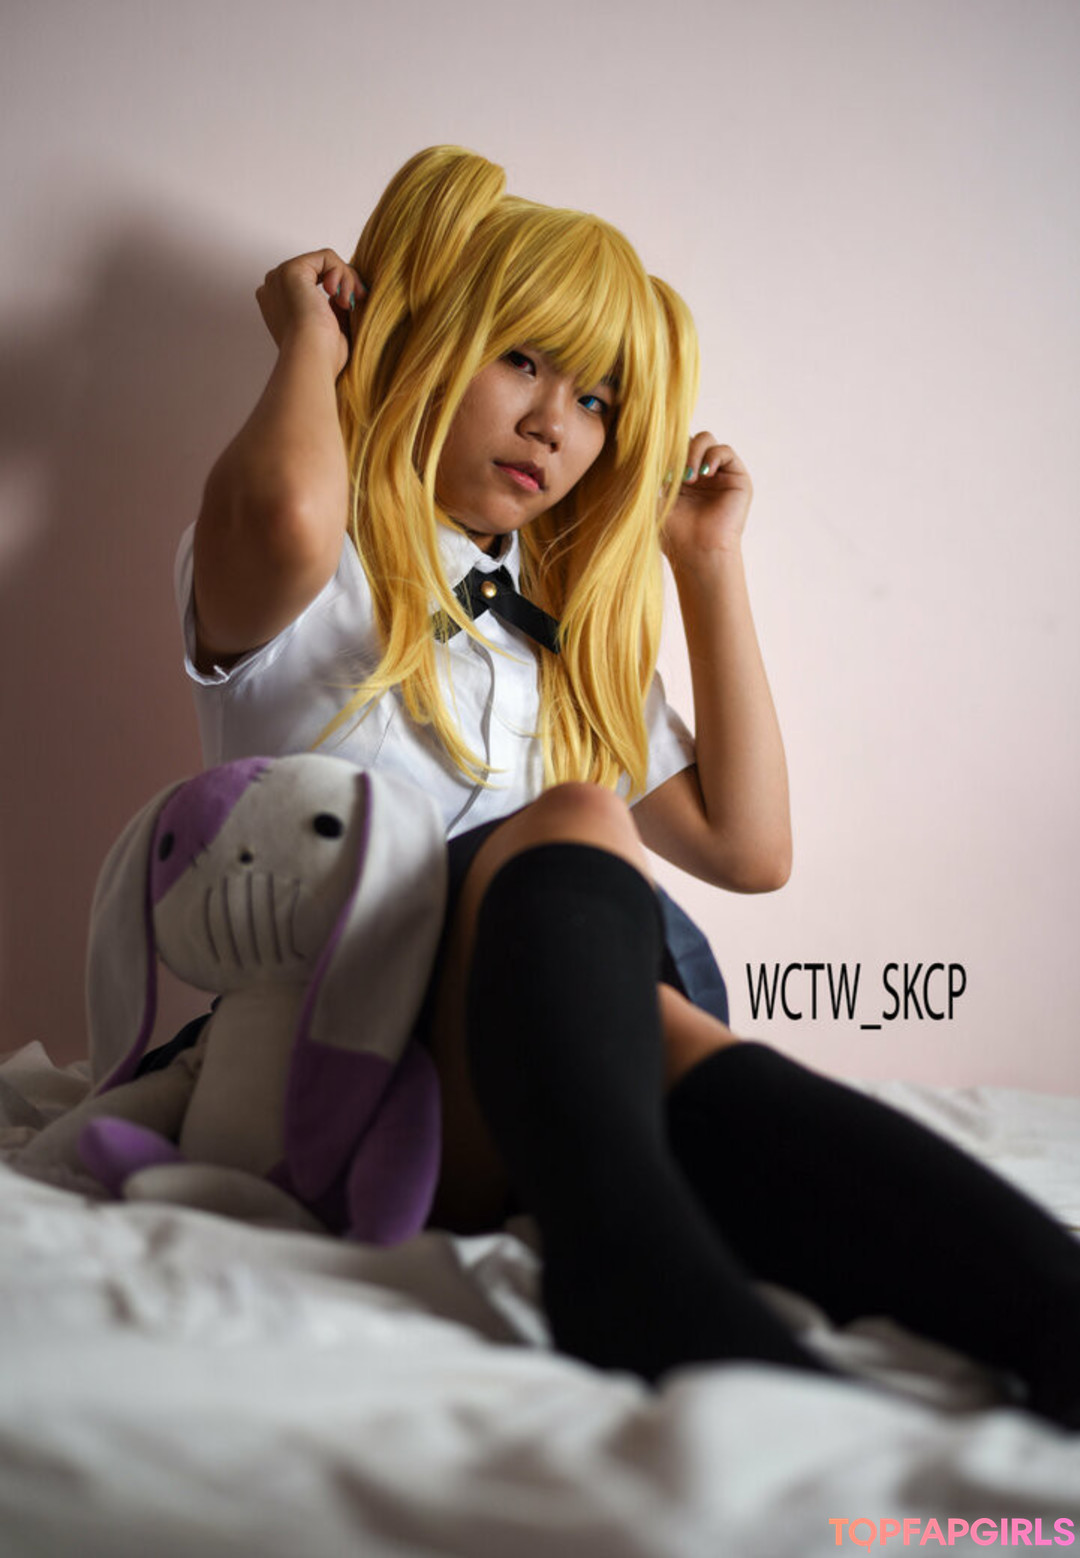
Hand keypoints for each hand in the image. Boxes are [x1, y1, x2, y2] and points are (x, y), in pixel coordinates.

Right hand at [255, 249, 366, 377]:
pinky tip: (341, 296)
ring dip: (346, 280)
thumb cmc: (321, 357)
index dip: (334, 291)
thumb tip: (343, 293)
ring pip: (324, 263)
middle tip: (354, 304)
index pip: (310, 284)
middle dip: (343, 283)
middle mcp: (274, 289)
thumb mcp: (330, 329)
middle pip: (317, 271)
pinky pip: (326, 257)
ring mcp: (280, 277)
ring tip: (348, 304)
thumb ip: (333, 308)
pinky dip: (342, 273)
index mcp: (277, 305)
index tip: (350, 307)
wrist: (311, 358)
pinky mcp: (291, 269)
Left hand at [661, 433, 753, 567]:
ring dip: (694, 451)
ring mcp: (719, 475)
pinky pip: (725, 451)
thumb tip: (646, 446)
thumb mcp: (653, 498)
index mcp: (679, 478)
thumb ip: (651, 471)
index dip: (665, 447)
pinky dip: (713, 456)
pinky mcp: (737, 478)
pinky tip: (703, 474)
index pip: (673, 446)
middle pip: (689, 438)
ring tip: (687, 477)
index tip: (656, 464)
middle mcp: (700, 474)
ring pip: (707, 439)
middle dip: (678, 448)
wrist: (697, 551)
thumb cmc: (673, 533)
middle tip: (671, 472)